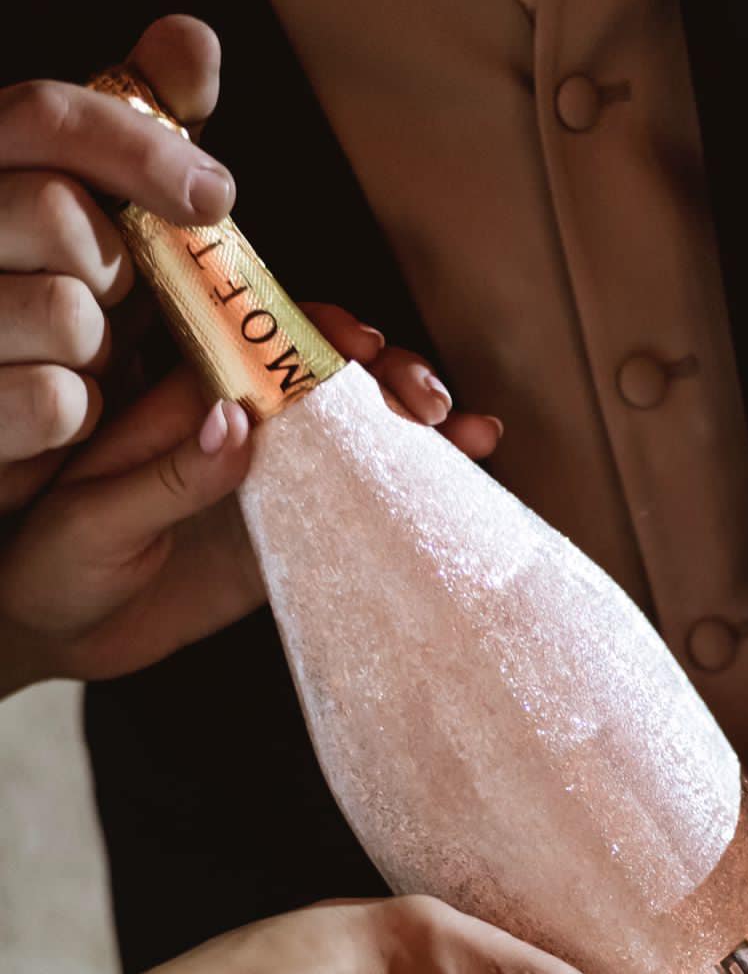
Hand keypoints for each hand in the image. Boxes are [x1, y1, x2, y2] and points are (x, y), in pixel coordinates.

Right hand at [0, 14, 235, 512]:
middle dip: (119, 272)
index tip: (218, 197)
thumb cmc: (46, 315)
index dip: (139, 146)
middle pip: (59, 214)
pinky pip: (52, 402)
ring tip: (75, 366)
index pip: (47, 115)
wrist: (1, 462)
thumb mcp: (96, 221)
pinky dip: (75, 420)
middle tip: (115, 308)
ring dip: (99, 356)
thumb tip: (192, 38)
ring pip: (63, 314)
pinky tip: (57, 422)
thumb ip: (138, 129)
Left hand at [0, 305, 501, 692]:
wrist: (58, 639)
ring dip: (417, 424)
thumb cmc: (52, 568)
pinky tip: (469, 469)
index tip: (363, 347)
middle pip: (330, 381)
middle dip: (388, 377)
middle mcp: (240, 431)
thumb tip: (238, 421)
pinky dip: (419, 485)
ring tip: (467, 432)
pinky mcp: (298, 536)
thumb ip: (169, 474)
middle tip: (425, 403)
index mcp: (182, 405)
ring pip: (359, 436)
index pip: (263, 348)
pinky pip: (364, 504)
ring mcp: (275, 481)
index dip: (320, 335)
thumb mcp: (94, 523)